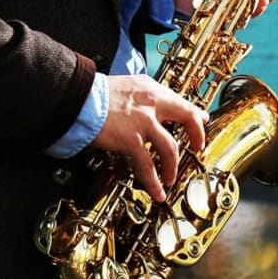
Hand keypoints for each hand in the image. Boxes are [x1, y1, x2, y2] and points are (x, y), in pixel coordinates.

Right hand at [92, 74, 208, 202]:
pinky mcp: (131, 139)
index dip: (194, 113)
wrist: (76, 98)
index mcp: (150, 89)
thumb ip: (140, 98)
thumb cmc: (93, 94)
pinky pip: (147, 165)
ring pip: (170, 148)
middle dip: (197, 134)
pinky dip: (153, 181)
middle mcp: (151, 103)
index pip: (179, 101)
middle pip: (187, 117)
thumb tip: (149, 108)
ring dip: (173, 166)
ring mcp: (143, 122)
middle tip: (199, 147)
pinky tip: (156, 191)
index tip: (201, 120)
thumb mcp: (125, 87)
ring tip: (171, 179)